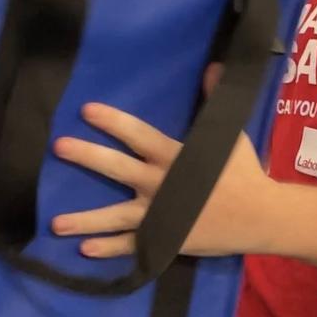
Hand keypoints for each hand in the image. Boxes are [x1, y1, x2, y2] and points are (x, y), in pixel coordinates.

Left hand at [51, 100, 272, 257]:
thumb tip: (215, 67)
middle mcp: (160, 184)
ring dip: (85, 220)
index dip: (112, 121)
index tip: (87, 111)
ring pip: (115, 216)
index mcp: (174, 156)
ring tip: (56, 224)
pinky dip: (109, 248)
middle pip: (116, 168)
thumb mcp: (231, 134)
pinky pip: (132, 245)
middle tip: (59, 148)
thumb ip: (216, 100)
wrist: (259, 216)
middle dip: (86, 156)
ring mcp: (159, 215)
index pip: (137, 134)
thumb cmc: (244, 173)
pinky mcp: (164, 239)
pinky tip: (85, 250)